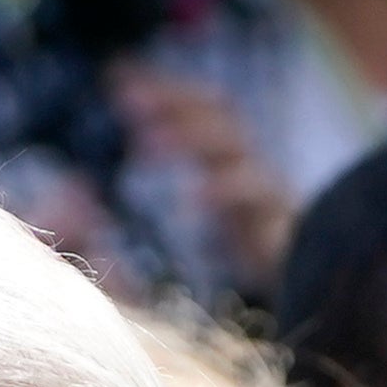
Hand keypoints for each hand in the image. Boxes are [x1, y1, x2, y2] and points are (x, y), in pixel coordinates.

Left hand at [108, 63, 298, 295]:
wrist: (314, 310)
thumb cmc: (229, 283)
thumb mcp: (177, 245)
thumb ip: (130, 226)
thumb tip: (72, 200)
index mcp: (229, 163)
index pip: (197, 107)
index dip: (161, 87)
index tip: (115, 75)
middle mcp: (252, 167)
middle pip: (219, 111)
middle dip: (174, 99)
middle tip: (124, 102)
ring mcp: (271, 193)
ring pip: (236, 144)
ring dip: (191, 136)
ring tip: (145, 146)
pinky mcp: (286, 224)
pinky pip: (256, 194)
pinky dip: (223, 190)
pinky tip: (189, 200)